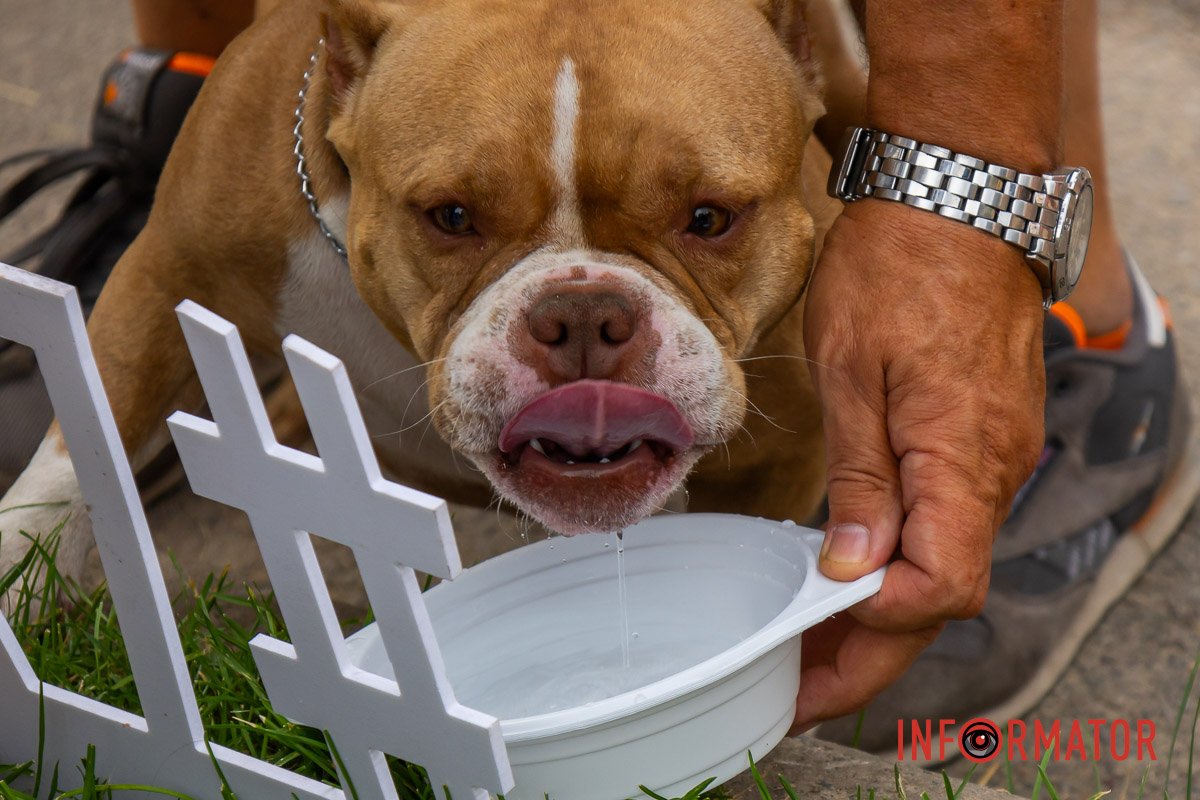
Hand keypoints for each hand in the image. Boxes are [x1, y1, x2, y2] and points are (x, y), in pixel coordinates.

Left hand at [792, 199, 1044, 730]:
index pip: (937, 590)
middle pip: (941, 597)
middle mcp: (994, 469)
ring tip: (804, 637)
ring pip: (945, 562)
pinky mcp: (985, 436)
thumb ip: (861, 477)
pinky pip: (949, 522)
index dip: (873, 637)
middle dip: (869, 652)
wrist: (958, 198)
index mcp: (960, 458)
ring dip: (880, 612)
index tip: (806, 657)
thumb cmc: (896, 268)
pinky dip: (901, 563)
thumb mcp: (852, 371)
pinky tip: (848, 569)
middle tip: (798, 688)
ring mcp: (997, 454)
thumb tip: (852, 569)